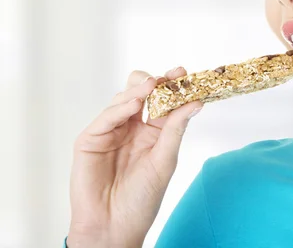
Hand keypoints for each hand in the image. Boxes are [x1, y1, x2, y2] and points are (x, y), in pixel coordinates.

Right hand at [66, 67, 202, 247]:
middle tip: (167, 76)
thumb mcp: (165, 160)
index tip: (183, 72)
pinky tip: (134, 103)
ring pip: (122, 100)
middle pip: (140, 93)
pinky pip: (105, 118)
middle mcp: (131, 127)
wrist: (115, 226)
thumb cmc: (142, 198)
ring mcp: (110, 131)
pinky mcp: (90, 139)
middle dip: (153, 82)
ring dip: (138, 90)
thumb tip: (196, 102)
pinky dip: (120, 109)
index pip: (162, 101)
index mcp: (152, 132)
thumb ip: (176, 129)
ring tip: (153, 85)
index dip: (172, 86)